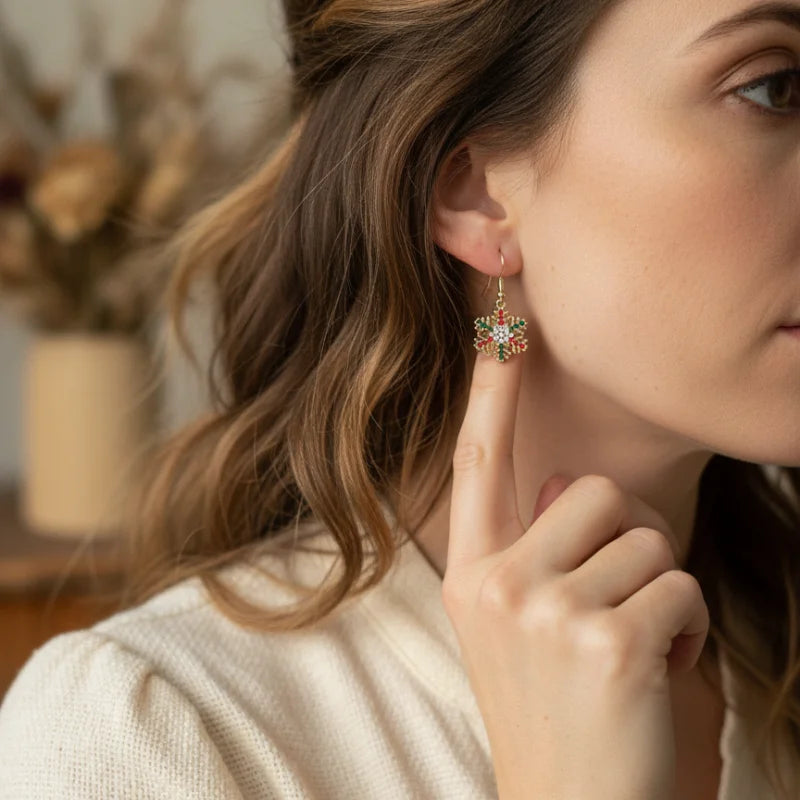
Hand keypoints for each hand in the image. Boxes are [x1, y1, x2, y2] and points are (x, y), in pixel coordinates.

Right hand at [441, 351, 708, 799]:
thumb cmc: (556, 713)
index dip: (490, 392)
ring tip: (631, 646)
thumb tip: (565, 491)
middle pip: (592, 491)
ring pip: (645, 536)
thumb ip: (536, 550)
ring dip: (657, 589)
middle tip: (615, 605)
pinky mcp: (605, 641)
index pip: (479, 462)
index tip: (502, 330)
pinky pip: (679, 585)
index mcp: (472, 576)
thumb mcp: (523, 629)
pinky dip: (686, 627)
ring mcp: (545, 611)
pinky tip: (655, 672)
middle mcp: (497, 584)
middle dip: (626, 538)